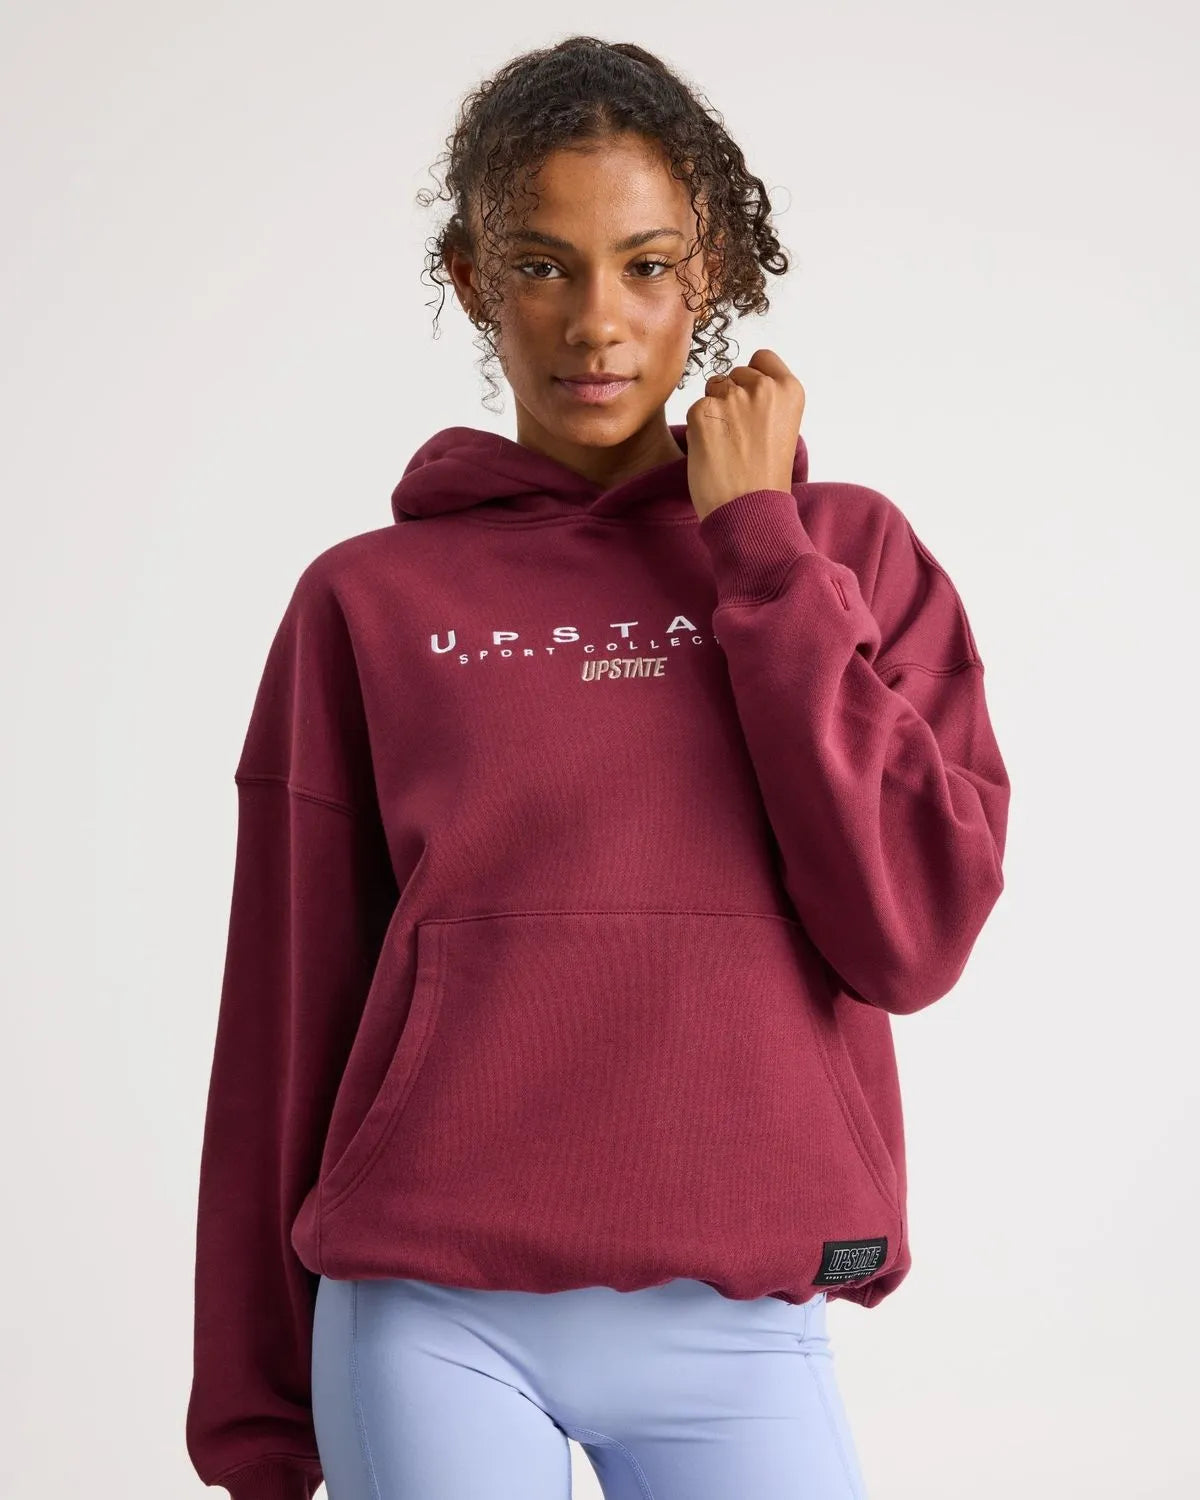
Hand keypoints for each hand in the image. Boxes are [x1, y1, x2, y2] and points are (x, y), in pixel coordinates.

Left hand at [685, 348, 805, 520]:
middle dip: (731, 398)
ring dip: (713, 411)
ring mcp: (731, 398)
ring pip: (712, 389)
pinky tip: (712, 452)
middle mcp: (763, 388)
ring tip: (727, 445)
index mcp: (789, 390)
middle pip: (734, 374)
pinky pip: (695, 409)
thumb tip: (741, 390)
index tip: (752, 403)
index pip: (762, 358)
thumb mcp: (784, 431)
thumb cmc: (767, 480)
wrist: (751, 511)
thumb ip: (768, 404)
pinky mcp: (702, 412)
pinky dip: (698, 429)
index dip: (753, 378)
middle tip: (739, 436)